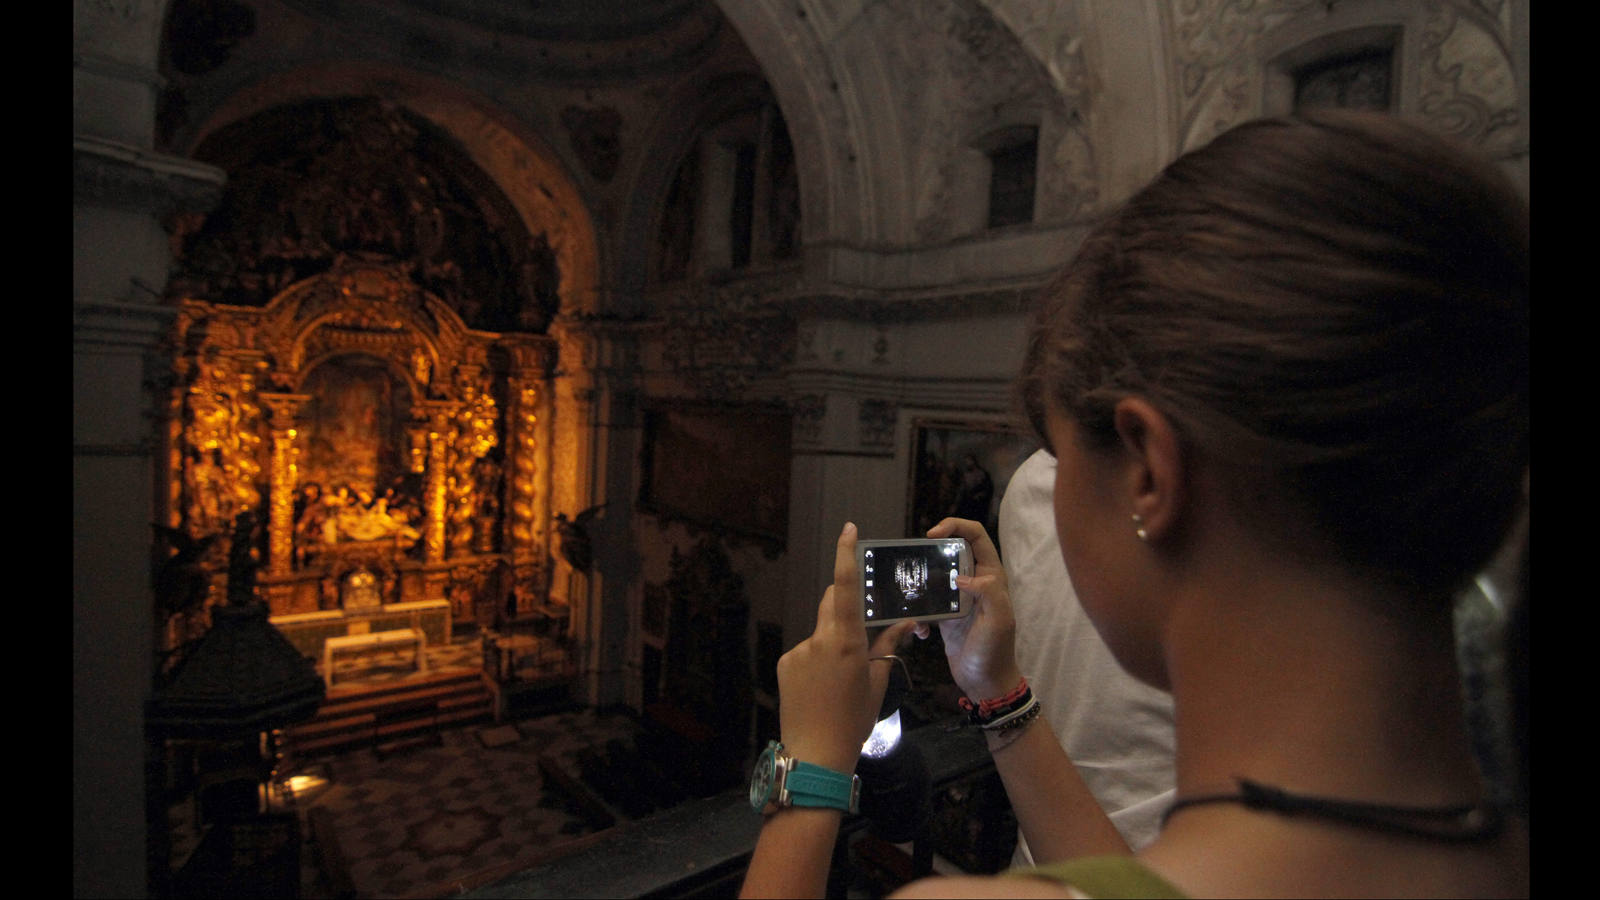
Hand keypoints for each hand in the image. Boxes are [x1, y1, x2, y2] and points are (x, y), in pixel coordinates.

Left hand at [777, 522, 917, 773]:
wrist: (815, 753)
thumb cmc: (853, 720)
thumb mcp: (876, 681)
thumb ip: (886, 646)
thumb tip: (901, 623)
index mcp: (847, 641)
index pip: (846, 587)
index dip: (846, 555)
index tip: (848, 529)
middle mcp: (819, 639)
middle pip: (833, 605)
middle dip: (847, 606)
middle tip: (861, 628)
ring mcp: (798, 650)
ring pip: (821, 632)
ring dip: (833, 642)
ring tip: (839, 680)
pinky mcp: (785, 662)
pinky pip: (805, 651)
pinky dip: (816, 660)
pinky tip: (821, 688)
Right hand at [925, 518, 1023, 701]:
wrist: (985, 682)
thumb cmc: (995, 651)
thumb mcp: (999, 620)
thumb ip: (988, 591)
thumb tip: (961, 576)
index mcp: (991, 576)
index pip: (975, 536)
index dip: (955, 526)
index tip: (931, 535)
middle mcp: (976, 582)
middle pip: (951, 550)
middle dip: (931, 553)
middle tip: (913, 563)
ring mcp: (959, 598)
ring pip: (936, 575)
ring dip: (921, 585)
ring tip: (911, 596)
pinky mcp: (946, 615)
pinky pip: (928, 603)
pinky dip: (920, 614)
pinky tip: (921, 632)